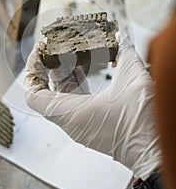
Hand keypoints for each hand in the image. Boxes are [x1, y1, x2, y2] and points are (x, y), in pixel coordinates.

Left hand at [24, 33, 161, 178]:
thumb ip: (124, 53)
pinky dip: (75, 85)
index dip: (32, 71)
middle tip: (57, 48)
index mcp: (70, 113)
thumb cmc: (141, 122)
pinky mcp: (91, 126)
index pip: (34, 94)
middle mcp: (71, 122)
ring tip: (71, 55)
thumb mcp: (132, 77)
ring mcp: (80, 125)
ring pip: (62, 97)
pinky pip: (74, 103)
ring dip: (64, 76)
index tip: (40, 53)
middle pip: (48, 92)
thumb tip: (120, 38)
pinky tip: (84, 70)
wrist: (156, 150)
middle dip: (51, 67)